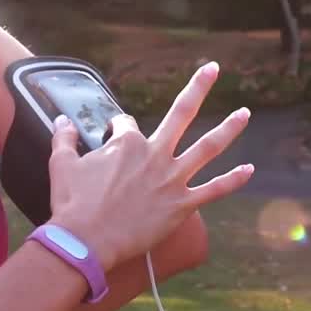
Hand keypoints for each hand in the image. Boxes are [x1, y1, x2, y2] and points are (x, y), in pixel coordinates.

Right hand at [45, 62, 252, 267]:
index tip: (113, 137)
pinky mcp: (181, 206)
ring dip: (228, 128)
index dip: (119, 129)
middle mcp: (155, 154)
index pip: (127, 124)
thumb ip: (64, 138)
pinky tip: (250, 170)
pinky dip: (233, 181)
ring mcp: (172, 179)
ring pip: (207, 148)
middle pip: (181, 114)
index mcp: (127, 143)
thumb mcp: (61, 164)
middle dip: (198, 88)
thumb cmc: (73, 204)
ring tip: (245, 113)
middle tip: (213, 68)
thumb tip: (62, 119)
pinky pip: (213, 190)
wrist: (85, 242)